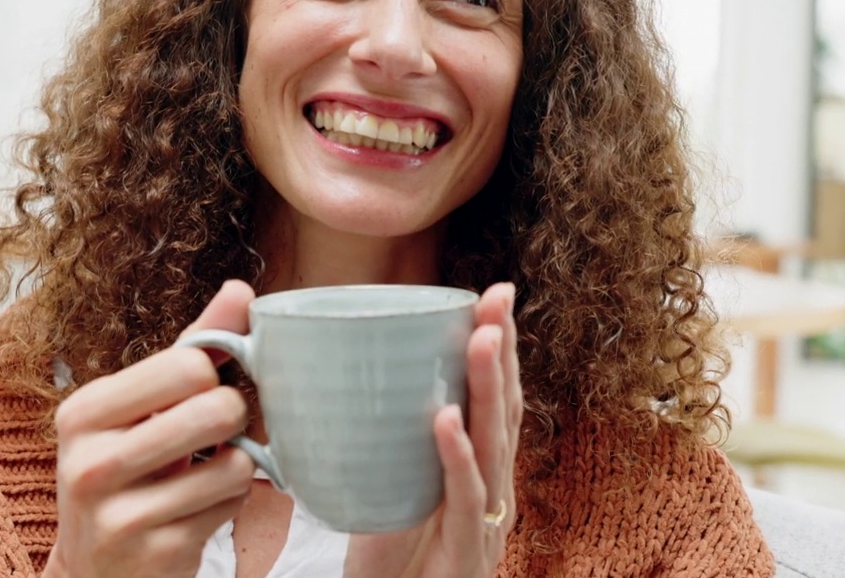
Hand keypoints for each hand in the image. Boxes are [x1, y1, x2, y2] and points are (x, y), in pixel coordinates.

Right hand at [43, 281, 258, 577]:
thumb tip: (240, 290)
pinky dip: (228, 505)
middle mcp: (89, 461)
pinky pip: (231, 507)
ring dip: (235, 468)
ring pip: (234, 464)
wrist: (96, 568)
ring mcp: (118, 514)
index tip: (199, 393)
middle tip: (214, 433)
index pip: (188, 364)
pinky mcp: (154, 553)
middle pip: (217, 409)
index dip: (212, 376)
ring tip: (202, 475)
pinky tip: (196, 510)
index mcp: (84, 411)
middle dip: (233, 419)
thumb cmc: (131, 470)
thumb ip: (193, 345)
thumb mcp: (144, 406)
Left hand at [344, 282, 521, 577]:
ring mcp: (486, 521)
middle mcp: (494, 490)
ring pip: (494, 445)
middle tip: (497, 298)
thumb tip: (338, 374)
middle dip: (503, 350)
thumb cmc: (392, 563)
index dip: (501, 345)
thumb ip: (387, 439)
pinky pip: (463, 498)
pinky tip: (445, 420)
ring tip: (480, 337)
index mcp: (482, 471)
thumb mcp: (396, 488)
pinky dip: (456, 457)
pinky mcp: (466, 553)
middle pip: (505, 410)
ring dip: (487, 388)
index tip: (495, 293)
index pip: (498, 398)